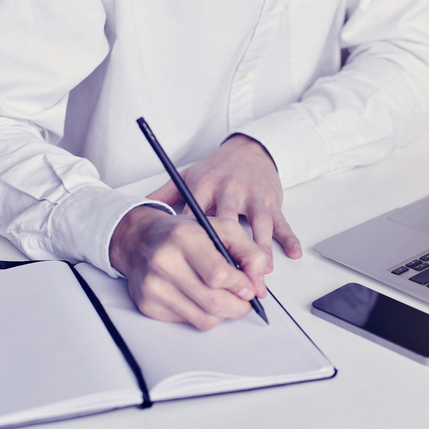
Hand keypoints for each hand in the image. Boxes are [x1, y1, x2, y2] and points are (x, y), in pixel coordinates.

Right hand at [109, 205, 267, 329]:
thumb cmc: (184, 234)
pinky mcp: (147, 305)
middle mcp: (163, 261)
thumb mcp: (222, 229)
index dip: (241, 285)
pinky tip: (201, 298)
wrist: (141, 240)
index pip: (219, 274)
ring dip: (223, 314)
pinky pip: (188, 322)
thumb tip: (259, 286)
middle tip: (245, 301)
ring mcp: (152, 285)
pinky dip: (203, 315)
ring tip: (225, 298)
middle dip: (238, 306)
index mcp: (183, 236)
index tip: (249, 287)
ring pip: (203, 318)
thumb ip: (250, 252)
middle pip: (213, 301)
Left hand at [148, 134, 302, 271]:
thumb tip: (136, 210)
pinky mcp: (272, 200)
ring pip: (259, 225)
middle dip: (231, 253)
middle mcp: (229, 191)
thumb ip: (162, 196)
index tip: (191, 268)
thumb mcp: (187, 177)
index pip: (197, 219)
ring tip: (262, 274)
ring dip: (261, 250)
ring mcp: (253, 196)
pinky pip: (282, 221)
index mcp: (204, 188)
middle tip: (231, 279)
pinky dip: (288, 237)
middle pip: (230, 225)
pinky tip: (292, 253)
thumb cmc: (216, 169)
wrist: (249, 149)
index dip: (194, 244)